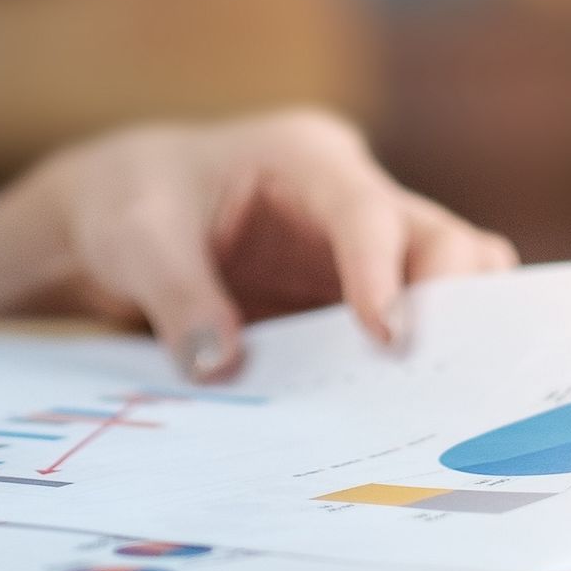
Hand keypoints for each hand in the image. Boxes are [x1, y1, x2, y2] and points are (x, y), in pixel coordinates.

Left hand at [0, 109, 515, 380]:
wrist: (117, 215)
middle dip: (454, 299)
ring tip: (443, 402)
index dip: (381, 271)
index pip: (365, 210)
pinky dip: (420, 363)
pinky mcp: (353, 298)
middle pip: (438, 238)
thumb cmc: (128, 203)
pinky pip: (413, 326)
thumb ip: (176, 297)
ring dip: (453, 335)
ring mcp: (362, 249)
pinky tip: (408, 414)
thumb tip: (222, 367)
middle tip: (444, 376)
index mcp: (304, 157)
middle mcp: (351, 195)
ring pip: (449, 280)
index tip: (388, 336)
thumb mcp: (135, 240)